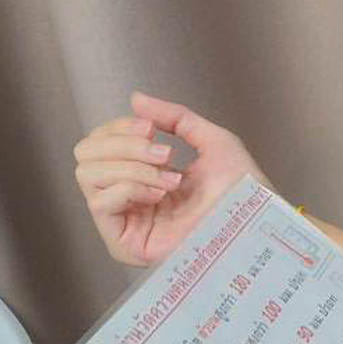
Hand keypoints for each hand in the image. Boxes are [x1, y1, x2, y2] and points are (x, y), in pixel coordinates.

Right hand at [73, 91, 276, 265]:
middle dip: (122, 145)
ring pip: (87, 175)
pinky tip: (161, 195)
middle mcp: (128, 197)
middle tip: (162, 153)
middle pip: (85, 154)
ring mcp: (124, 222)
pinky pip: (99, 202)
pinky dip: (129, 188)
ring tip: (170, 180)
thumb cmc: (244, 190)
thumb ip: (174, 118)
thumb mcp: (212, 141)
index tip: (151, 128)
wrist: (257, 222)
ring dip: (131, 167)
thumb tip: (135, 99)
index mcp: (143, 175)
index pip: (99, 143)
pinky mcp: (123, 244)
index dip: (118, 128)